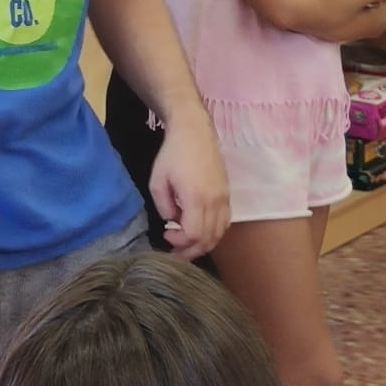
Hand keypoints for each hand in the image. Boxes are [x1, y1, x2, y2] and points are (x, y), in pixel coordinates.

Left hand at [148, 109, 230, 259]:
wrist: (194, 132)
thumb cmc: (172, 155)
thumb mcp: (157, 181)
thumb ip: (163, 206)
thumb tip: (172, 221)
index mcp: (196, 198)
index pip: (194, 235)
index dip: (180, 243)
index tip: (166, 236)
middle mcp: (215, 201)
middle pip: (209, 239)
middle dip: (191, 251)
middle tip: (176, 252)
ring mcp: (225, 198)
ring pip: (220, 233)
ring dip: (204, 244)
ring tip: (187, 245)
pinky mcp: (228, 194)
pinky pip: (225, 222)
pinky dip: (214, 233)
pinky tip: (200, 231)